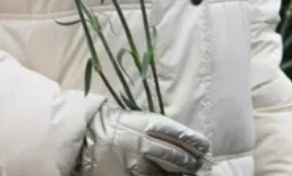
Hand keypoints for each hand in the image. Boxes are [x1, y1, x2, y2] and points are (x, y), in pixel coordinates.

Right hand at [77, 103, 209, 175]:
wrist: (87, 137)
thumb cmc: (115, 125)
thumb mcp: (139, 120)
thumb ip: (159, 130)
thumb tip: (185, 143)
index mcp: (148, 125)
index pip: (181, 136)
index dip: (196, 144)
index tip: (204, 148)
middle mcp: (145, 143)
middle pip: (178, 157)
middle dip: (191, 163)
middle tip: (199, 166)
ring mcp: (138, 163)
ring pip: (168, 173)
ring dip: (180, 174)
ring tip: (188, 174)